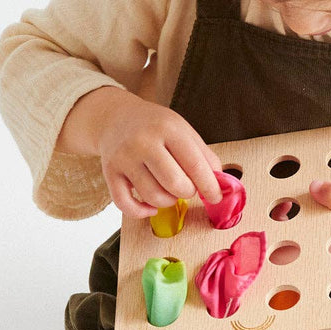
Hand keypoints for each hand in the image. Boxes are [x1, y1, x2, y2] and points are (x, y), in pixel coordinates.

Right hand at [62, 87, 222, 217]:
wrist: (116, 117)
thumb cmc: (156, 128)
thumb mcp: (184, 131)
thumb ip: (205, 157)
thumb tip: (221, 185)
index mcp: (169, 129)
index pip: (195, 165)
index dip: (210, 187)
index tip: (216, 197)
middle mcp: (144, 142)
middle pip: (175, 185)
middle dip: (188, 193)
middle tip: (187, 187)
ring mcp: (125, 158)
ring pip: (154, 197)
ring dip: (168, 202)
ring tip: (168, 190)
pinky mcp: (109, 173)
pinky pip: (126, 205)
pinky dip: (142, 212)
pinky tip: (151, 207)